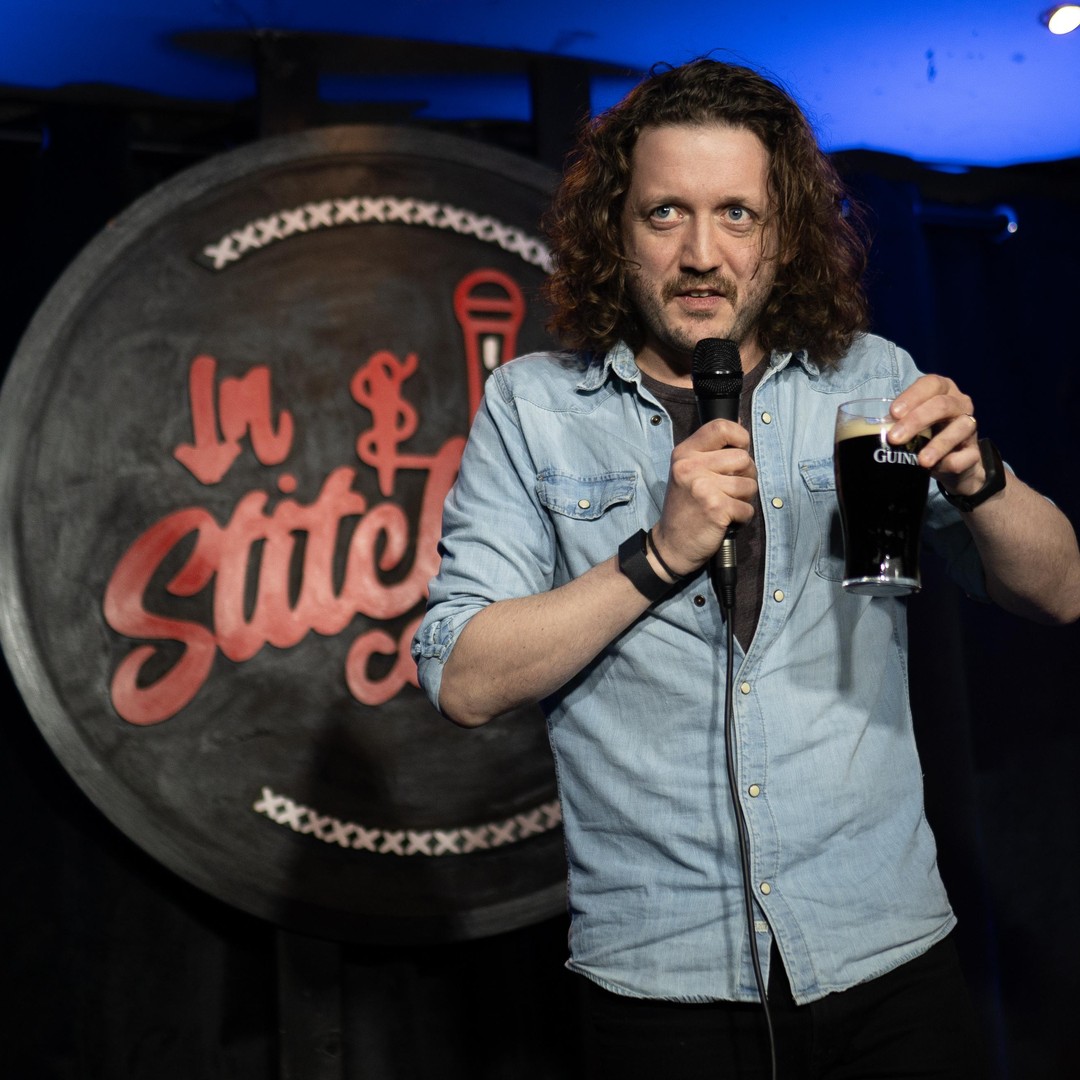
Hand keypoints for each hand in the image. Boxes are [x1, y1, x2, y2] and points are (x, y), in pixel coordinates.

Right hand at [650, 418, 757, 576]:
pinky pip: (748, 508)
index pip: (721, 426)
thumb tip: (739, 423)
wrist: (671, 544)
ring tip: (726, 505)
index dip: (740, 437)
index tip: (739, 450)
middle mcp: (691, 466)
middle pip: (743, 458)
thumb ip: (711, 450)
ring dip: (745, 499)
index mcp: (684, 453)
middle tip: (730, 489)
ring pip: (750, 484)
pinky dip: (742, 517)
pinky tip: (726, 519)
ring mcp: (703, 487)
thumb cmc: (685, 507)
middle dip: (746, 475)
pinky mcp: (715, 508)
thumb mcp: (688, 471)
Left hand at [887, 374, 986, 496]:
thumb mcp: (909, 426)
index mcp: (942, 391)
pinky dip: (950, 462)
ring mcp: (970, 426)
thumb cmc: (923, 437)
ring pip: (960, 428)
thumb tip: (870, 431)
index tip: (893, 413)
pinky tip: (937, 468)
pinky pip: (966, 456)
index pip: (930, 384)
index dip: (912, 396)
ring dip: (938, 445)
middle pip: (942, 405)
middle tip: (895, 438)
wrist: (950, 466)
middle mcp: (959, 403)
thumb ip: (895, 423)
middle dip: (916, 421)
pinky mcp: (975, 451)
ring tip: (921, 461)